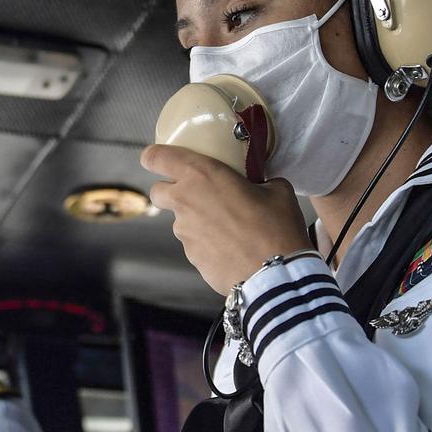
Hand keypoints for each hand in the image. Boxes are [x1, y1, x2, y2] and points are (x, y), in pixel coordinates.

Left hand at [141, 144, 311, 294]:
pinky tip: (233, 249)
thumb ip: (260, 181)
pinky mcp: (193, 259)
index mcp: (201, 176)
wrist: (275, 275)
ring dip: (197, 220)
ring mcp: (186, 234)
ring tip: (230, 227)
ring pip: (181, 221)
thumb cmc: (276, 227)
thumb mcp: (277, 190)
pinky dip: (209, 244)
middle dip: (170, 190)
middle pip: (158, 191)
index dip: (154, 157)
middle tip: (197, 193)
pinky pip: (196, 245)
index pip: (157, 157)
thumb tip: (261, 186)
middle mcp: (185, 203)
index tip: (158, 159)